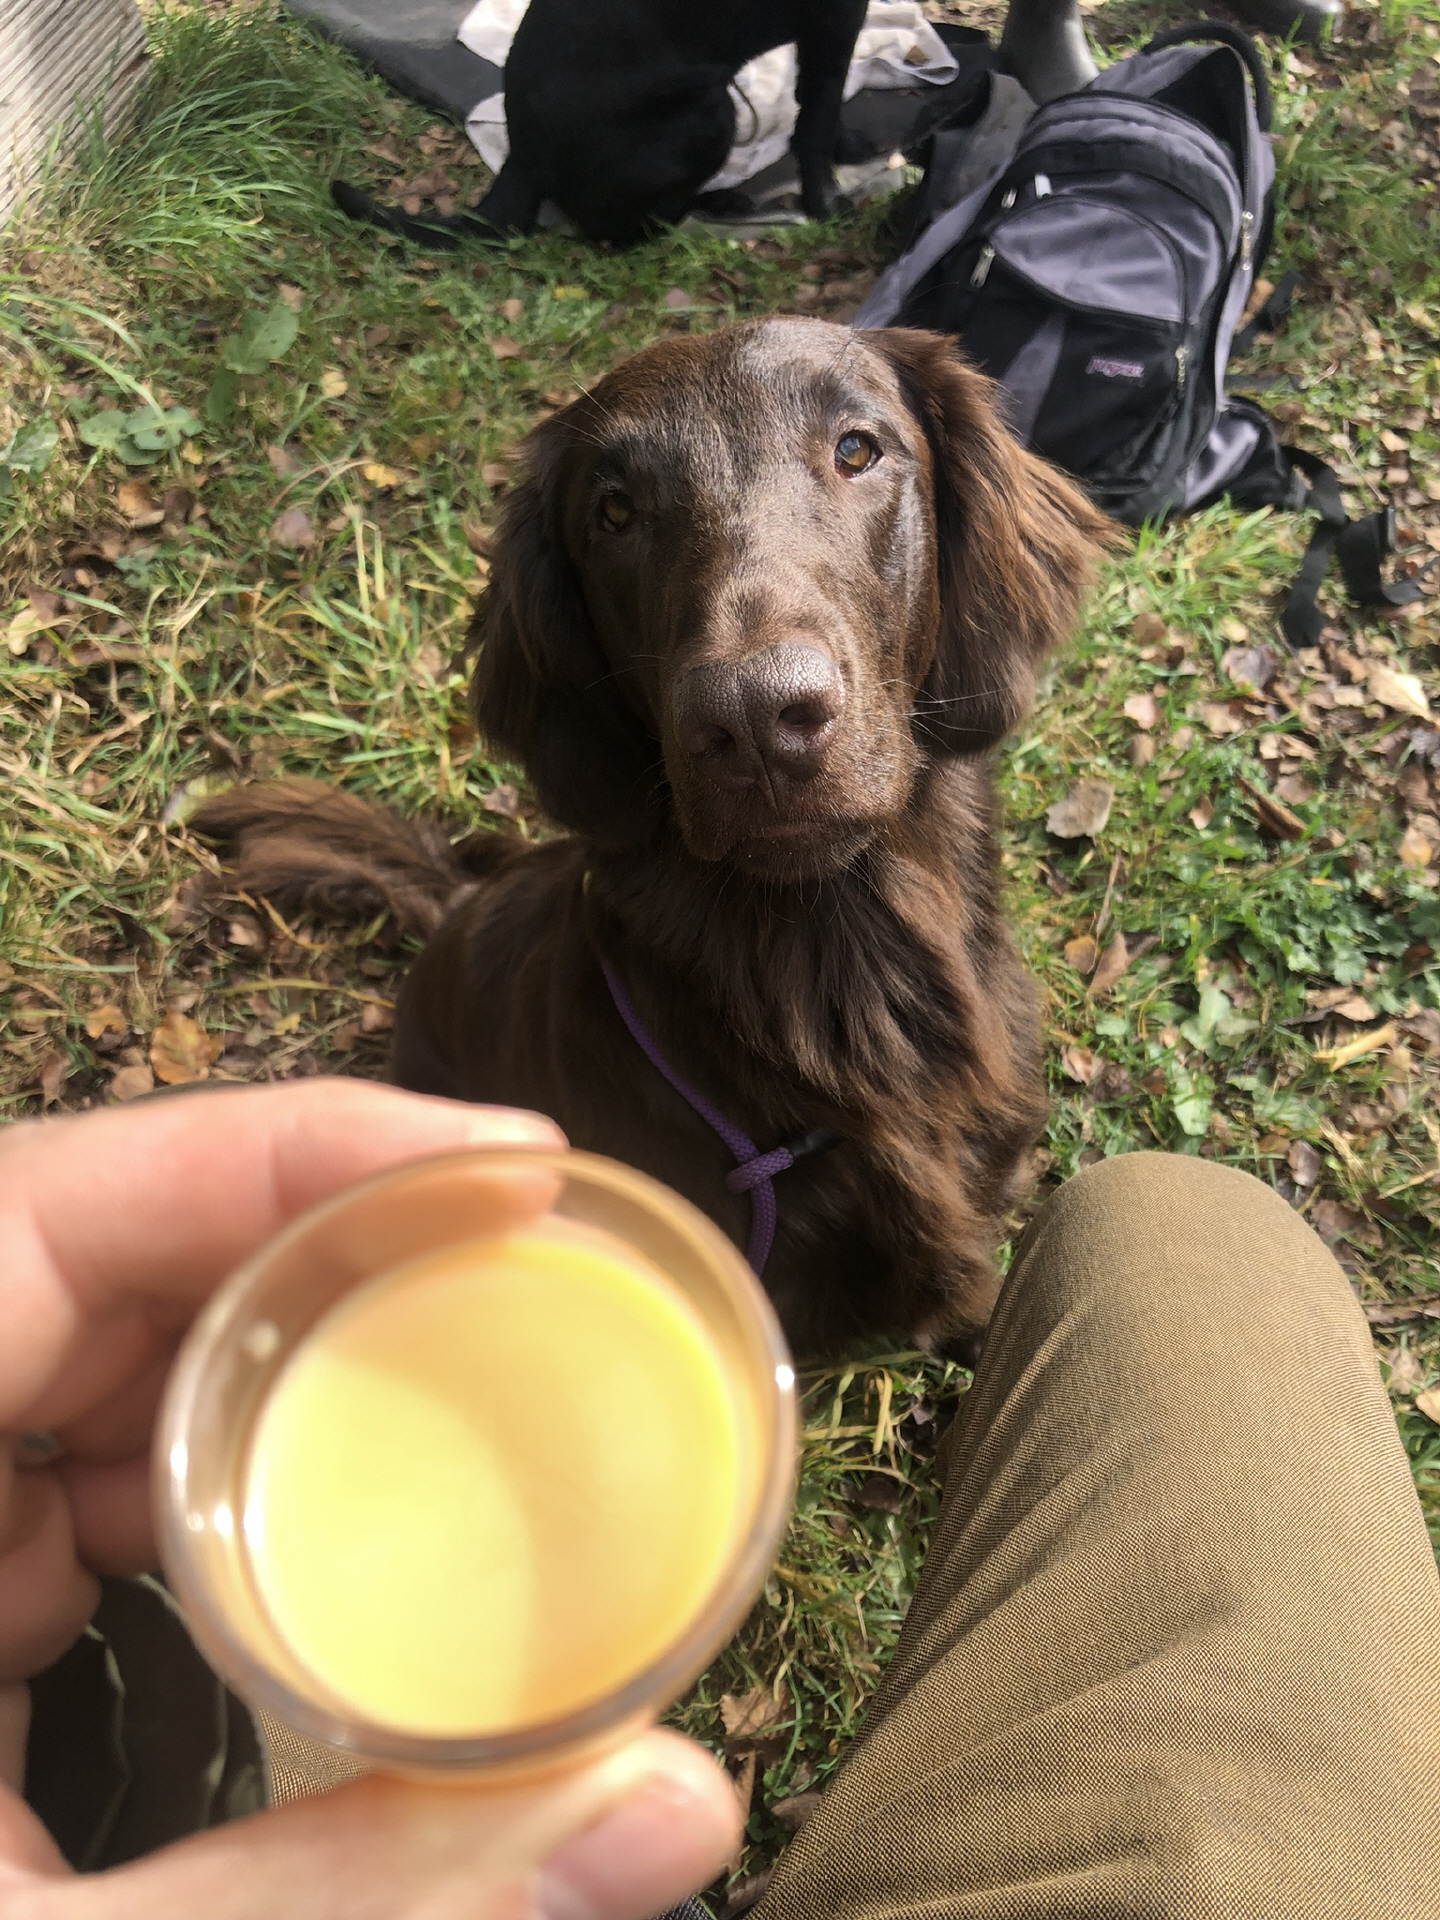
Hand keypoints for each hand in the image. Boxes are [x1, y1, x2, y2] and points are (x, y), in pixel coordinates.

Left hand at [0, 1079, 738, 1917]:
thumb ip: (362, 1901)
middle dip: (309, 1262)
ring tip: (434, 1410)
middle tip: (520, 1284)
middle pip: (88, 1264)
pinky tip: (277, 1558)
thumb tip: (681, 1810)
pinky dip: (178, 1495)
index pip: (44, 1208)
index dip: (287, 1144)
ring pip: (78, 1362)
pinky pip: (47, 1473)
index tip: (508, 1165)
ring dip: (253, 1382)